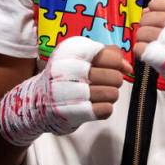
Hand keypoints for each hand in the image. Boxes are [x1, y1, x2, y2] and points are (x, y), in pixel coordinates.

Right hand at [0, 37, 131, 146]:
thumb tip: (127, 64)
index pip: (105, 54)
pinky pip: (105, 110)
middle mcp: (65, 70)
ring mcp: (67, 93)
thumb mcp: (78, 57)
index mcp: (68, 52)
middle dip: (115, 79)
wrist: (38, 101)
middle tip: (108, 82)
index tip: (120, 66)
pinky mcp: (72, 113)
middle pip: (112, 75)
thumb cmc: (65, 76)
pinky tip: (97, 104)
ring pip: (111, 94)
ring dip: (111, 95)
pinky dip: (106, 108)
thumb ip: (104, 54)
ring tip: (102, 93)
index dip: (118, 61)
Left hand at [138, 0, 164, 142]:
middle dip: (146, 23)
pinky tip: (150, 53)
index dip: (155, 7)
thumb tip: (147, 9)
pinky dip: (141, 50)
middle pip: (150, 16)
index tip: (157, 14)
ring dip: (142, 37)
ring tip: (151, 43)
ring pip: (144, 32)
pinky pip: (142, 49)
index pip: (163, 2)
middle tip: (151, 31)